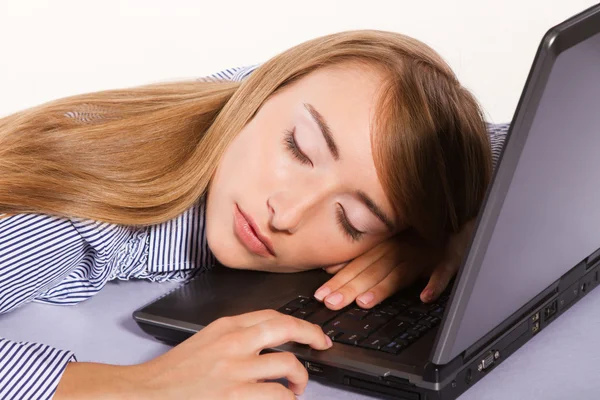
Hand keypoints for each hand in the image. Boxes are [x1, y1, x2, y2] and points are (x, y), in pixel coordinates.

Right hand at [57, 310, 331, 399]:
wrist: (145, 394)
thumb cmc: (173, 373)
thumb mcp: (206, 341)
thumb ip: (235, 336)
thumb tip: (268, 339)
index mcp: (226, 326)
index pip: (272, 315)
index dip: (298, 323)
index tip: (310, 332)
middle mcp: (234, 342)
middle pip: (287, 328)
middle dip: (312, 335)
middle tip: (322, 344)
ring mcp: (236, 370)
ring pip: (289, 365)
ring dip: (300, 378)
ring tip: (296, 386)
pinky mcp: (236, 396)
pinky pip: (277, 395)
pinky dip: (286, 399)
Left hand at [314, 220, 475, 308]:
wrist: (458, 210)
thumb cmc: (420, 229)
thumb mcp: (388, 240)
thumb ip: (362, 257)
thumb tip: (330, 268)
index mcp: (385, 245)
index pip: (358, 265)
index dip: (338, 281)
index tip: (320, 296)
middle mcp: (401, 249)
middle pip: (372, 271)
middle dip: (351, 288)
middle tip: (332, 303)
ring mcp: (425, 253)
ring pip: (400, 272)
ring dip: (383, 287)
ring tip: (365, 302)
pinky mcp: (450, 256)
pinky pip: (444, 270)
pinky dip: (436, 282)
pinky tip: (426, 296)